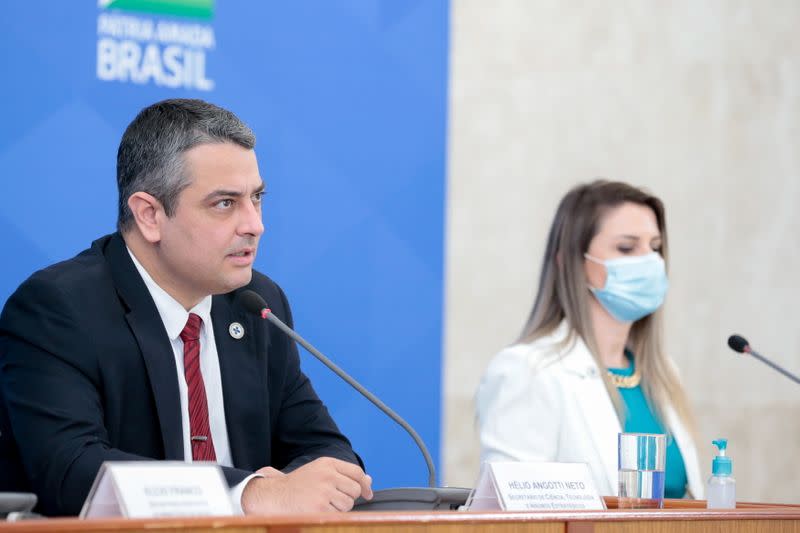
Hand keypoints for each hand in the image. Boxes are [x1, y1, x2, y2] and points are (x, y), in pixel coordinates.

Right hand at [241, 457, 372, 513]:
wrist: (275, 496)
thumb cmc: (299, 485)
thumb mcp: (320, 472)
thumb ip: (344, 474)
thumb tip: (368, 481)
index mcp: (327, 463)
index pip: (356, 472)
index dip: (364, 484)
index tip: (367, 494)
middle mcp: (327, 475)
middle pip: (354, 489)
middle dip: (348, 497)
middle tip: (332, 499)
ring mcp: (324, 491)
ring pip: (348, 504)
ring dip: (339, 508)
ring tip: (322, 504)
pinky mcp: (320, 508)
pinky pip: (338, 515)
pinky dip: (331, 516)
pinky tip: (318, 511)